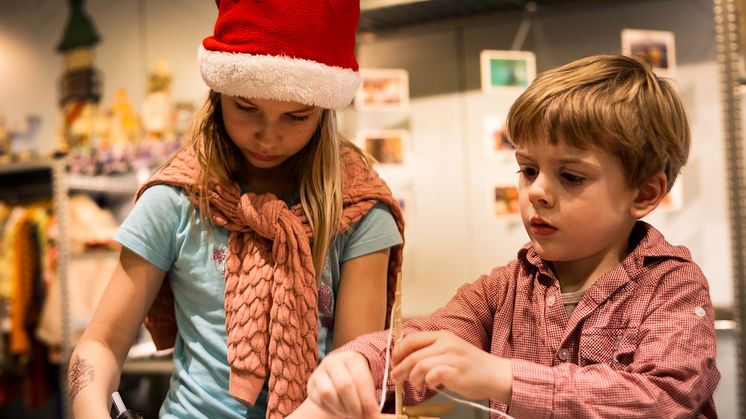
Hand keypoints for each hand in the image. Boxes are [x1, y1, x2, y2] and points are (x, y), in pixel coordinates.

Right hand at [306, 351, 379, 418]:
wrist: (340, 373)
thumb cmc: (357, 380)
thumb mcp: (367, 383)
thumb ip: (370, 399)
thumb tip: (373, 417)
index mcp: (352, 358)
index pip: (361, 380)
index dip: (367, 401)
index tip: (373, 415)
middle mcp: (333, 362)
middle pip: (344, 386)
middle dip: (354, 406)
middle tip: (359, 416)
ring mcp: (319, 372)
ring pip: (327, 393)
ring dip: (340, 408)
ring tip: (349, 414)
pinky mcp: (310, 384)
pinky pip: (318, 400)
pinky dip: (330, 409)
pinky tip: (339, 410)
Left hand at [391, 331, 511, 402]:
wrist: (495, 373)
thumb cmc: (470, 365)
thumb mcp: (449, 349)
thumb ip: (430, 350)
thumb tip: (406, 360)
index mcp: (441, 335)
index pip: (411, 339)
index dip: (398, 352)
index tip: (395, 362)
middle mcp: (445, 343)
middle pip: (412, 354)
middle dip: (399, 368)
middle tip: (395, 377)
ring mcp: (451, 357)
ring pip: (419, 365)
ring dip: (412, 378)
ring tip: (415, 384)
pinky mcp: (456, 372)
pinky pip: (433, 375)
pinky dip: (427, 382)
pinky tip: (429, 386)